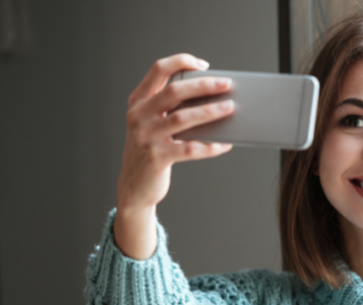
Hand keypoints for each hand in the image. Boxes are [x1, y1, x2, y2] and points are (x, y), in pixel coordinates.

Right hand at [114, 53, 233, 258]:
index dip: (182, 61)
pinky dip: (210, 146)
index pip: (158, 69)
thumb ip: (170, 109)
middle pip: (174, 91)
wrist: (134, 185)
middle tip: (226, 85)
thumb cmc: (149, 150)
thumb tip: (210, 98)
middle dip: (204, 85)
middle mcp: (139, 116)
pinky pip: (190, 148)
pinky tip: (224, 144)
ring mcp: (146, 137)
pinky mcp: (157, 158)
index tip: (203, 65)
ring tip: (229, 109)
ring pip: (183, 118)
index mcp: (138, 101)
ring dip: (209, 112)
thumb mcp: (151, 124)